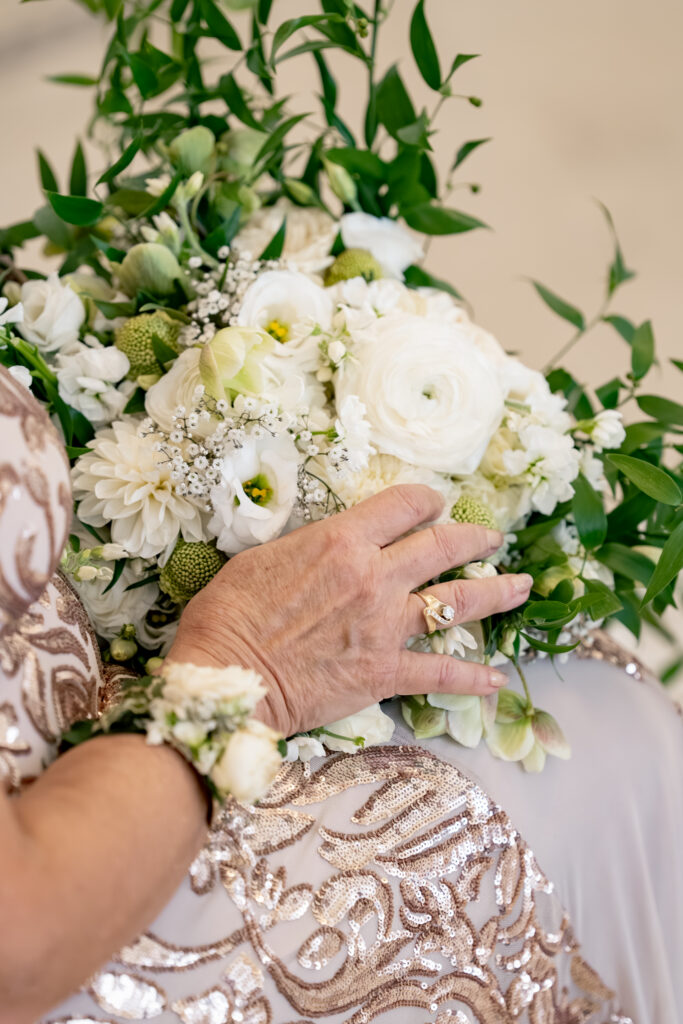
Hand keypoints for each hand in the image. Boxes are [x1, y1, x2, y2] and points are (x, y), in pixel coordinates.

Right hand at [167, 485, 531, 736]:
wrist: (228, 679)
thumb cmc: (228, 615)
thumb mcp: (263, 558)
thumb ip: (311, 547)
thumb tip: (333, 547)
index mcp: (342, 541)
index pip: (404, 505)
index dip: (427, 500)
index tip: (436, 504)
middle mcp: (375, 576)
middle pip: (443, 546)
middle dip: (475, 538)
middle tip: (493, 538)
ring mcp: (386, 625)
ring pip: (458, 602)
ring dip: (496, 592)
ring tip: (520, 587)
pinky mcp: (386, 672)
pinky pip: (442, 672)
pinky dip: (473, 678)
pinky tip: (495, 679)